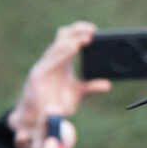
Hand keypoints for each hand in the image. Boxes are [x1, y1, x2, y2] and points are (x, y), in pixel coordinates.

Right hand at [9, 21, 107, 147]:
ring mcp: (44, 66)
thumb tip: (107, 84)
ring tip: (84, 38)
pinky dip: (62, 53)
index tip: (93, 29)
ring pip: (57, 47)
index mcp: (60, 63)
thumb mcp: (76, 94)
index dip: (78, 32)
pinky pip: (51, 60)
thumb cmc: (55, 103)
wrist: (38, 118)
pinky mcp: (39, 74)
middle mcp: (52, 61)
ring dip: (71, 41)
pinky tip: (72, 48)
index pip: (68, 40)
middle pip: (62, 39)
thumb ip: (90, 87)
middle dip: (76, 32)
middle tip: (92, 30)